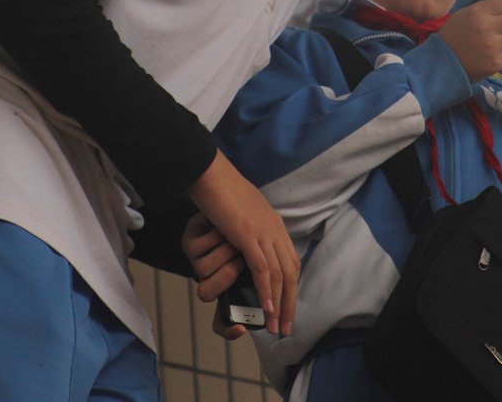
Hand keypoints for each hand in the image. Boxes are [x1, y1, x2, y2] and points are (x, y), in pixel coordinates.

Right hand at [187, 149, 299, 336]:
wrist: (210, 173)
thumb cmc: (221, 192)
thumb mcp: (243, 212)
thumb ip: (251, 229)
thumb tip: (248, 248)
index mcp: (274, 224)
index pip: (291, 261)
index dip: (291, 288)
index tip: (287, 310)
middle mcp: (274, 228)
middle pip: (290, 272)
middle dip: (290, 303)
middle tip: (285, 328)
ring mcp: (263, 230)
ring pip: (278, 274)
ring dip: (278, 304)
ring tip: (274, 327)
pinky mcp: (248, 234)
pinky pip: (261, 268)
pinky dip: (266, 291)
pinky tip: (266, 308)